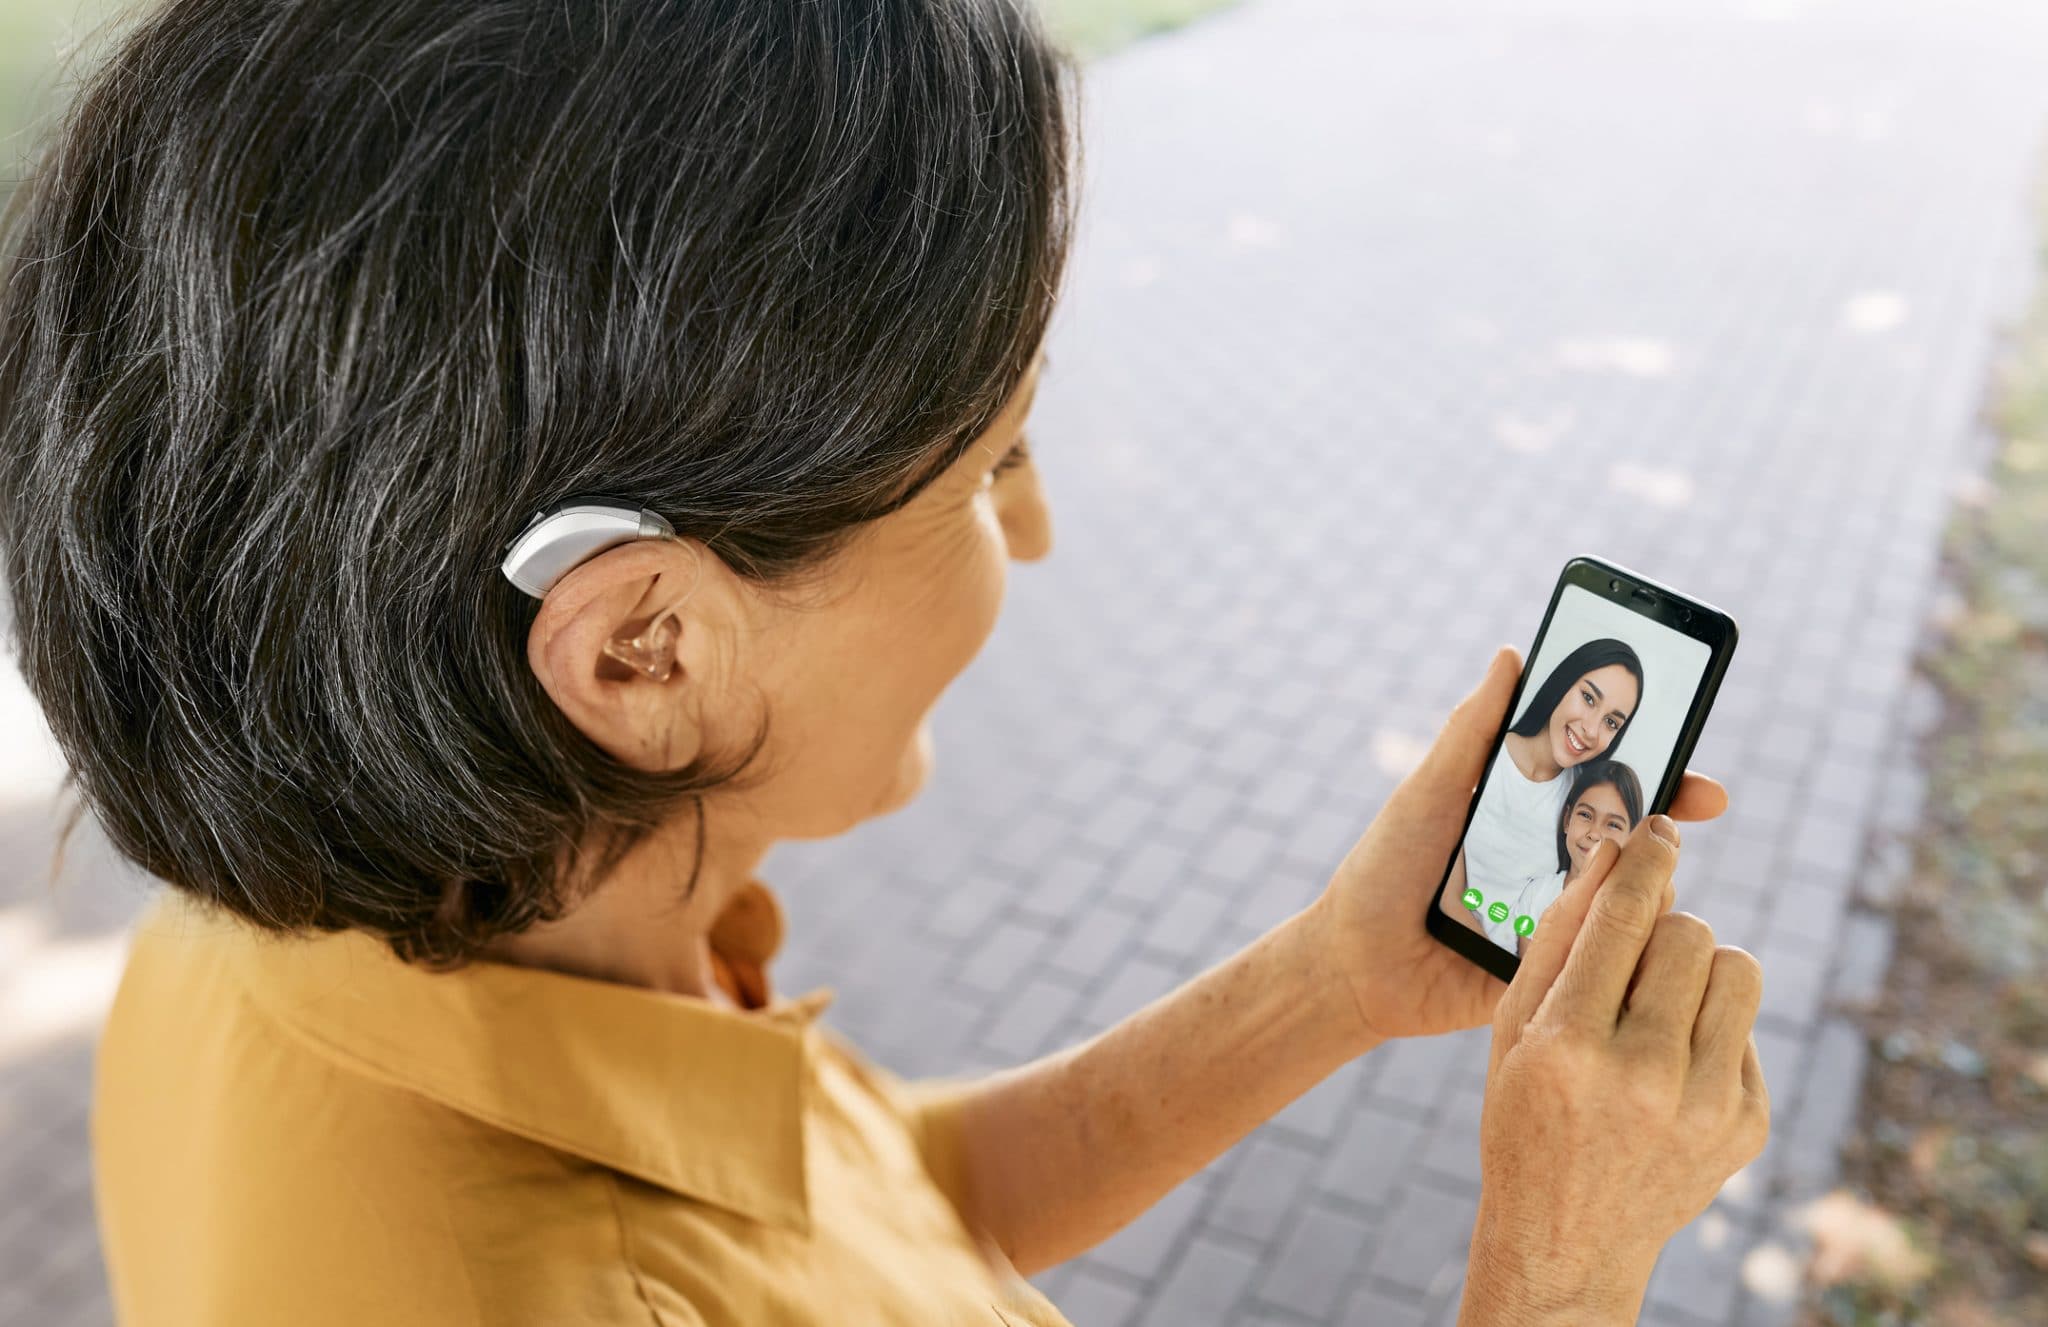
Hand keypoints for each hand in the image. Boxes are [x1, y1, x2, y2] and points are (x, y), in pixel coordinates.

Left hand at [1309, 646, 1728, 1042]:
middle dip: (1672, 822)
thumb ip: (1473, 730)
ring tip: (1631, 859)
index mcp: (1532, 821)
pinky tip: (1614, 926)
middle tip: (1697, 802)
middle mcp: (1556, 869)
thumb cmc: (1385, 869)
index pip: (1608, 788)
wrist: (1351, 961)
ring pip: (1630, 900)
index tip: (1688, 750)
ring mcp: (1559, 923)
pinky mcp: (1553, 976)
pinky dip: (1614, 940)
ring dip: (1644, 878)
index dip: (1656, 769)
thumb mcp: (1428, 791)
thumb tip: (1513, 654)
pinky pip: (1601, 959)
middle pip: (1636, 843)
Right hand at [1459, 817, 1769, 1325]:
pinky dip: (1711, 1027)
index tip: (1661, 826)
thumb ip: (1558, 938)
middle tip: (1636, 957)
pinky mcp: (1748, 1126)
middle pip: (1690, 934)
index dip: (1647, 861)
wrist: (1567, 1236)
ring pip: (1738, 969)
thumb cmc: (1526, 1113)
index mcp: (1570, 1045)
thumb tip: (1610, 854)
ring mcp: (1704, 1106)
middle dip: (1664, 929)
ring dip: (1700, 968)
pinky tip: (1672, 1063)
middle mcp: (1643, 1075)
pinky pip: (1747, 1029)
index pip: (1625, 919)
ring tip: (1663, 1000)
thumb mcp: (1513, 1027)